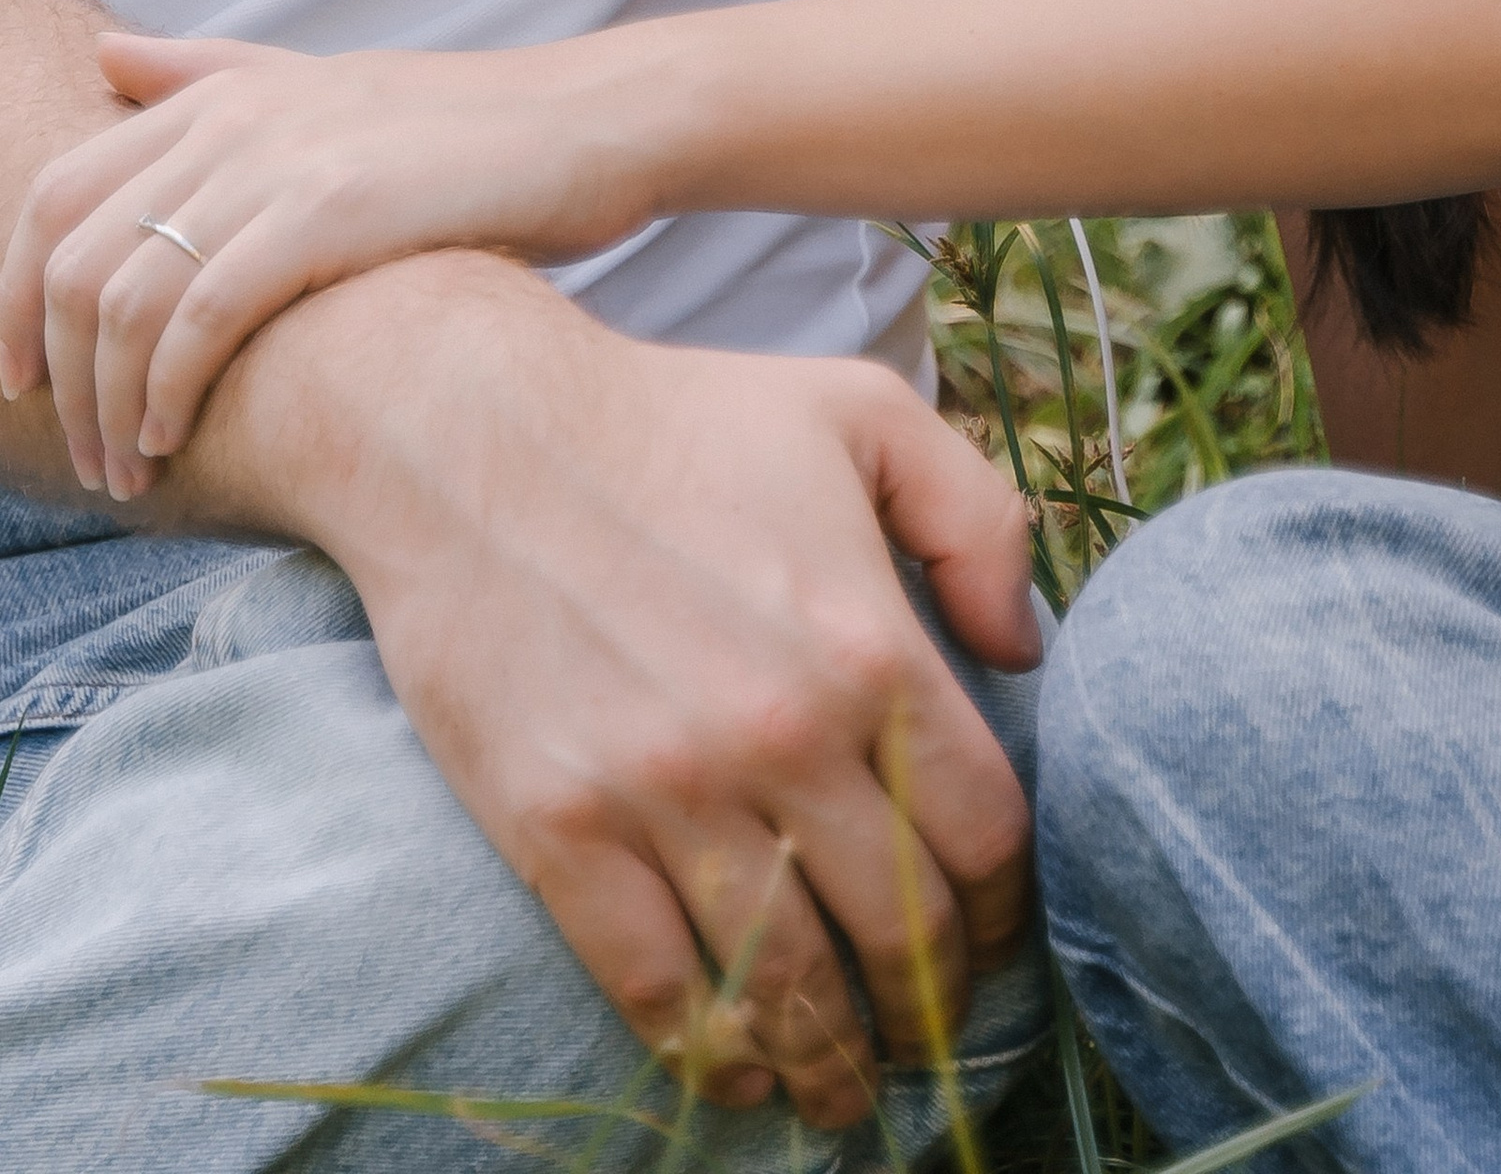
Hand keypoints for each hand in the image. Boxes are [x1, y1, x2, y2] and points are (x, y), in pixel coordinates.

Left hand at [0, 28, 658, 493]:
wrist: (587, 124)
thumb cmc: (460, 129)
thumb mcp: (323, 85)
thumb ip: (209, 74)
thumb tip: (105, 56)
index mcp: (218, 93)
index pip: (50, 196)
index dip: (13, 298)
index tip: (22, 382)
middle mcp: (228, 119)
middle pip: (68, 259)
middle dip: (56, 377)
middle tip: (80, 455)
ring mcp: (276, 162)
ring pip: (124, 297)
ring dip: (106, 405)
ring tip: (127, 470)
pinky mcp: (329, 211)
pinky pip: (203, 313)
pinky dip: (169, 387)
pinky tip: (175, 437)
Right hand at [220, 254, 1040, 1128]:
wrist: (472, 432)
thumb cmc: (677, 415)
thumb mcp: (860, 412)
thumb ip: (978, 516)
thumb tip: (1028, 648)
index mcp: (869, 644)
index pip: (984, 832)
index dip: (1007, 905)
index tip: (997, 934)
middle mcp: (781, 735)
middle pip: (900, 930)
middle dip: (934, 1004)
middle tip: (934, 1033)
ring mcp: (665, 792)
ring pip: (786, 983)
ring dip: (833, 1060)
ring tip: (848, 1089)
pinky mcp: (560, 829)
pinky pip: (654, 987)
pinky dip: (709, 1051)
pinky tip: (740, 1070)